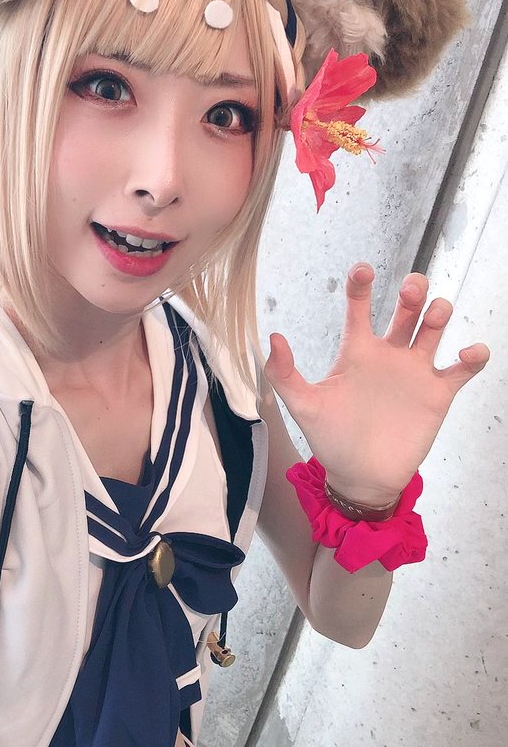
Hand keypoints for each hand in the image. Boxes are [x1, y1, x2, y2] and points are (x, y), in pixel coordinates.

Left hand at [264, 262, 489, 503]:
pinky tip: (470, 353)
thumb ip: (285, 374)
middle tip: (413, 290)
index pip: (360, 308)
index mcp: (357, 351)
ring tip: (435, 317)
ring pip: (434, 329)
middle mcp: (388, 355)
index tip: (363, 269)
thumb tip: (274, 337)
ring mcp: (415, 372)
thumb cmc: (330, 439)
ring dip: (439, 314)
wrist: (360, 477)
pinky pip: (461, 369)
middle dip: (413, 292)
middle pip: (406, 309)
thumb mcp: (303, 406)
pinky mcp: (437, 394)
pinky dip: (472, 357)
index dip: (362, 285)